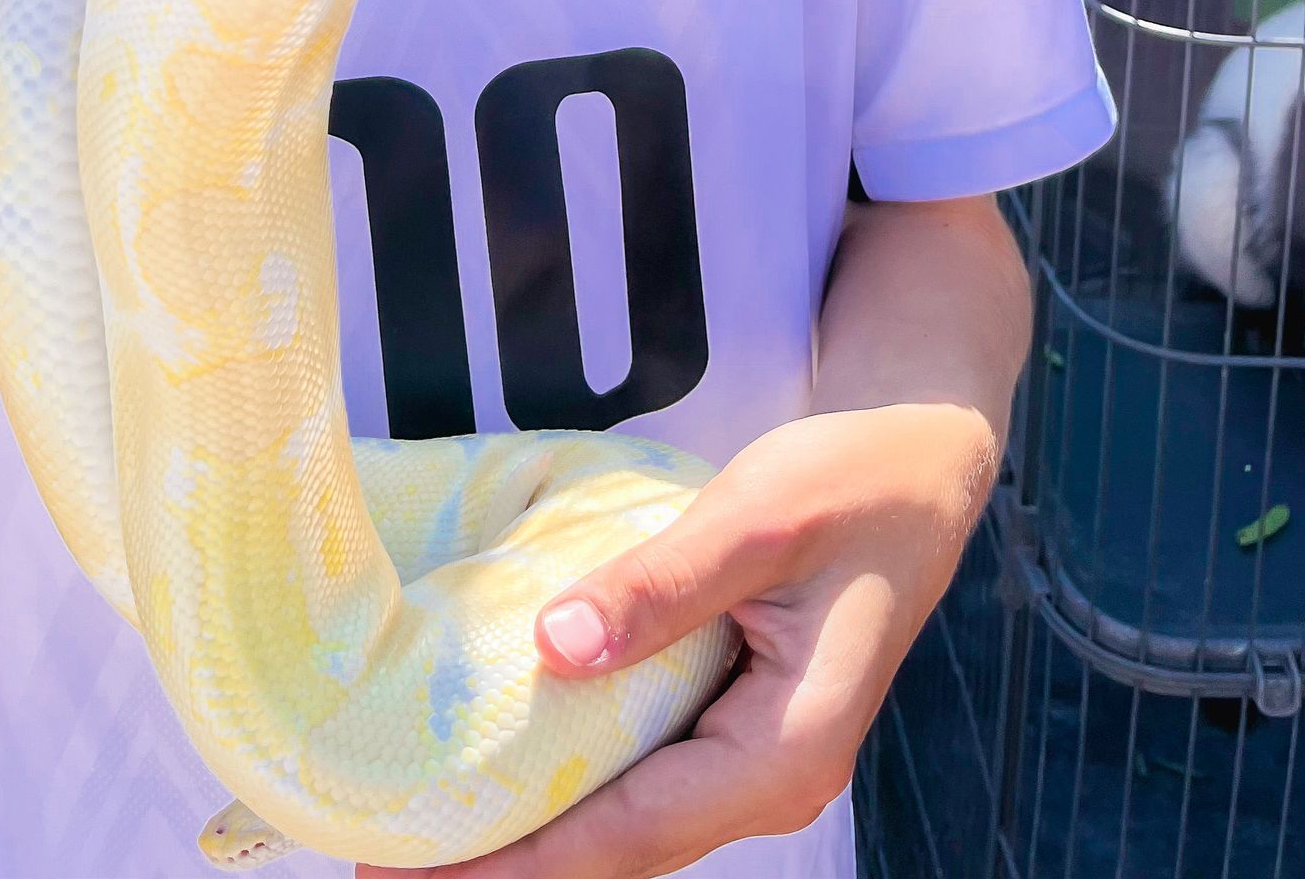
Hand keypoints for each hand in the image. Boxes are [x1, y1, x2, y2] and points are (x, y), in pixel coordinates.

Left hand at [359, 404, 997, 878]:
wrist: (920, 465)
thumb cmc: (851, 482)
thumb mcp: (757, 518)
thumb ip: (660, 586)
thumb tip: (553, 651)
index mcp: (785, 752)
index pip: (627, 833)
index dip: (516, 858)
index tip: (413, 862)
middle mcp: (771, 781)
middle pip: (620, 848)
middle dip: (508, 859)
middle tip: (383, 851)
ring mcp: (754, 760)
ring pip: (628, 820)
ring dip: (534, 828)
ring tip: (423, 823)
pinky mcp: (735, 726)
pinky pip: (642, 776)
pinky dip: (571, 782)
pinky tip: (502, 766)